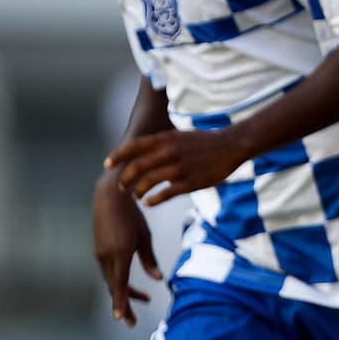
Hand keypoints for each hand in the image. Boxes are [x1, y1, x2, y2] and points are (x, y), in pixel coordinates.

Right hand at [93, 173, 162, 326]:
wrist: (110, 197)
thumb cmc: (132, 215)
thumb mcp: (144, 236)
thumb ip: (149, 259)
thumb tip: (159, 280)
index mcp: (119, 254)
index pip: (120, 284)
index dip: (122, 303)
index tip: (122, 319)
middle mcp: (106, 258)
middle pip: (115, 288)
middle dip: (125, 304)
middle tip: (133, 322)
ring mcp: (100, 255)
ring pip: (112, 280)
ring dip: (125, 292)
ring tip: (144, 299)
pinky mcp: (99, 251)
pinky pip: (109, 271)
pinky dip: (119, 280)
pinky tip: (129, 282)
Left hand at [105, 128, 245, 205]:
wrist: (231, 146)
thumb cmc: (204, 141)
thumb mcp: (180, 136)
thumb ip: (160, 145)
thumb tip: (139, 154)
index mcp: (167, 138)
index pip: (134, 146)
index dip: (117, 156)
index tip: (107, 164)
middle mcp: (170, 152)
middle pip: (137, 167)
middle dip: (125, 179)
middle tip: (122, 187)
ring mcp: (180, 168)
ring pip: (148, 182)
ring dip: (138, 192)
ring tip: (136, 196)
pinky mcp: (190, 183)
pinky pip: (165, 194)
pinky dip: (153, 200)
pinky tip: (149, 202)